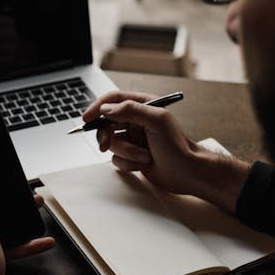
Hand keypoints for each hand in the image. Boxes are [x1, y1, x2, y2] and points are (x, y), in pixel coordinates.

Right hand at [84, 91, 251, 213]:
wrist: (188, 173)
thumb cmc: (178, 146)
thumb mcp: (156, 120)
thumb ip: (130, 110)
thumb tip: (106, 109)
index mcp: (143, 106)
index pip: (113, 100)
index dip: (98, 107)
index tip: (87, 119)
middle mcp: (137, 121)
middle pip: (106, 123)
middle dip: (106, 136)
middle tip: (105, 145)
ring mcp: (134, 139)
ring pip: (112, 143)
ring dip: (125, 152)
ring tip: (143, 157)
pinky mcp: (132, 156)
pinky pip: (117, 158)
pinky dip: (128, 163)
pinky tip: (144, 164)